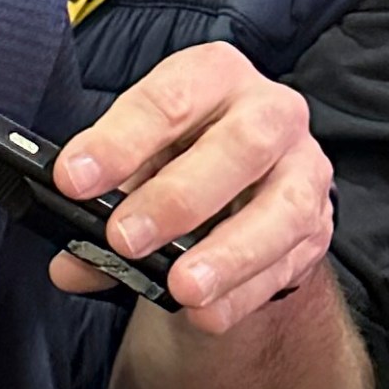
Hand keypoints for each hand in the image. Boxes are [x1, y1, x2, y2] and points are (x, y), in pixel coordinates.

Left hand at [52, 43, 332, 335]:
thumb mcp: (133, 163)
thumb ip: (100, 205)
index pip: (170, 99)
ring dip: (227, 254)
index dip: (119, 140)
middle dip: (178, 197)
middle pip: (241, 146)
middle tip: (124, 239)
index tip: (72, 180)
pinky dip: (244, 293)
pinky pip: (290, 262)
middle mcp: (270, 112)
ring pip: (282, 210)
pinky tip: (207, 313)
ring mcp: (304, 169)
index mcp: (213, 75)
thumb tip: (70, 263)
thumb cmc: (175, 157)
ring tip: (180, 289)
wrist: (237, 187)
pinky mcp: (318, 225)